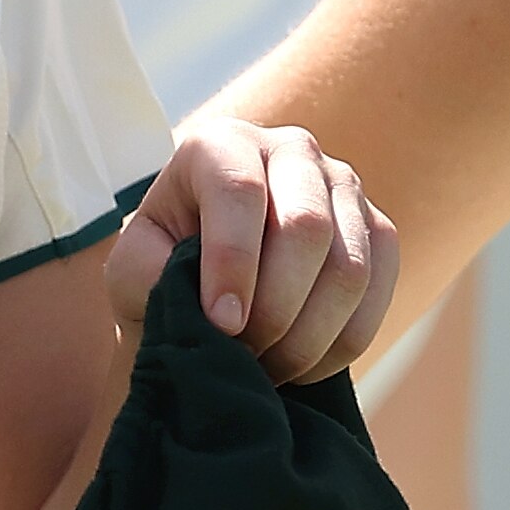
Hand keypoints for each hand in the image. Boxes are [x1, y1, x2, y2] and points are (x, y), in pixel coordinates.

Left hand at [106, 117, 393, 384]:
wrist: (207, 281)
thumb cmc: (163, 270)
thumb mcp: (133, 269)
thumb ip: (146, 273)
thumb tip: (201, 295)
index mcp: (222, 144)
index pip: (239, 191)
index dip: (232, 263)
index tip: (221, 324)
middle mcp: (291, 150)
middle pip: (306, 227)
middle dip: (275, 308)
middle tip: (244, 353)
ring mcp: (343, 187)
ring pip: (349, 268)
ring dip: (308, 336)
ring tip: (266, 366)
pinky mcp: (377, 230)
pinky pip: (377, 293)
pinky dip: (341, 343)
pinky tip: (301, 364)